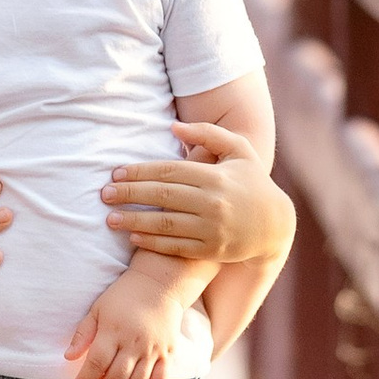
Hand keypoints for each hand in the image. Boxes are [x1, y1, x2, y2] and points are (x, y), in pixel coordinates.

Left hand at [63, 258, 195, 378]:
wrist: (159, 285)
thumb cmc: (123, 296)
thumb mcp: (98, 309)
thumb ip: (83, 334)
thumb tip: (68, 357)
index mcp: (114, 331)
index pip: (97, 363)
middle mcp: (134, 343)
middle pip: (116, 377)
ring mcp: (153, 349)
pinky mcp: (168, 353)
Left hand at [103, 119, 291, 267]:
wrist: (275, 224)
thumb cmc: (251, 181)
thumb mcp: (238, 150)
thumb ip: (207, 134)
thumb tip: (173, 128)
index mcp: (215, 176)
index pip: (169, 172)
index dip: (139, 172)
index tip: (115, 174)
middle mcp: (212, 202)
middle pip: (162, 196)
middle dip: (130, 195)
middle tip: (104, 195)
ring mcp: (212, 228)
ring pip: (165, 224)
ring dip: (134, 222)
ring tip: (110, 219)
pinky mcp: (211, 250)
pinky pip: (176, 247)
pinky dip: (153, 243)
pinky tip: (133, 238)